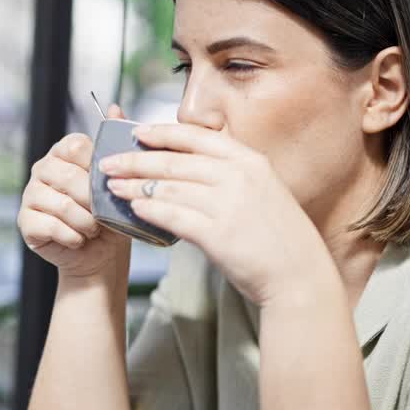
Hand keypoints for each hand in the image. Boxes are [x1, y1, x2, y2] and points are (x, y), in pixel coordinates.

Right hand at [18, 105, 130, 278]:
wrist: (101, 252)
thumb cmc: (110, 212)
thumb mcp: (119, 178)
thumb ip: (114, 141)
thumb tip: (114, 106)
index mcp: (64, 152)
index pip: (75, 145)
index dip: (95, 167)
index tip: (108, 184)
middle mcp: (43, 168)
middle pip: (68, 176)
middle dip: (92, 200)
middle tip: (104, 215)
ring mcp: (31, 194)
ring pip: (61, 204)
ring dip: (86, 222)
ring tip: (94, 229)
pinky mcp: (25, 221)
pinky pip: (50, 226)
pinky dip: (72, 236)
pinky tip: (79, 239)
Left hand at [98, 123, 334, 305]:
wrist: (300, 277)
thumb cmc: (279, 238)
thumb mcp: (263, 191)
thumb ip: (231, 176)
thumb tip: (187, 169)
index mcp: (250, 160)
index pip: (197, 137)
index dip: (162, 133)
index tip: (136, 132)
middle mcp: (239, 176)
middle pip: (174, 161)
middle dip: (136, 160)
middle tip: (109, 162)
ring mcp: (229, 204)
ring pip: (168, 188)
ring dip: (135, 186)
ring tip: (113, 187)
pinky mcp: (218, 234)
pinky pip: (174, 217)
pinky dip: (150, 211)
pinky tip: (134, 210)